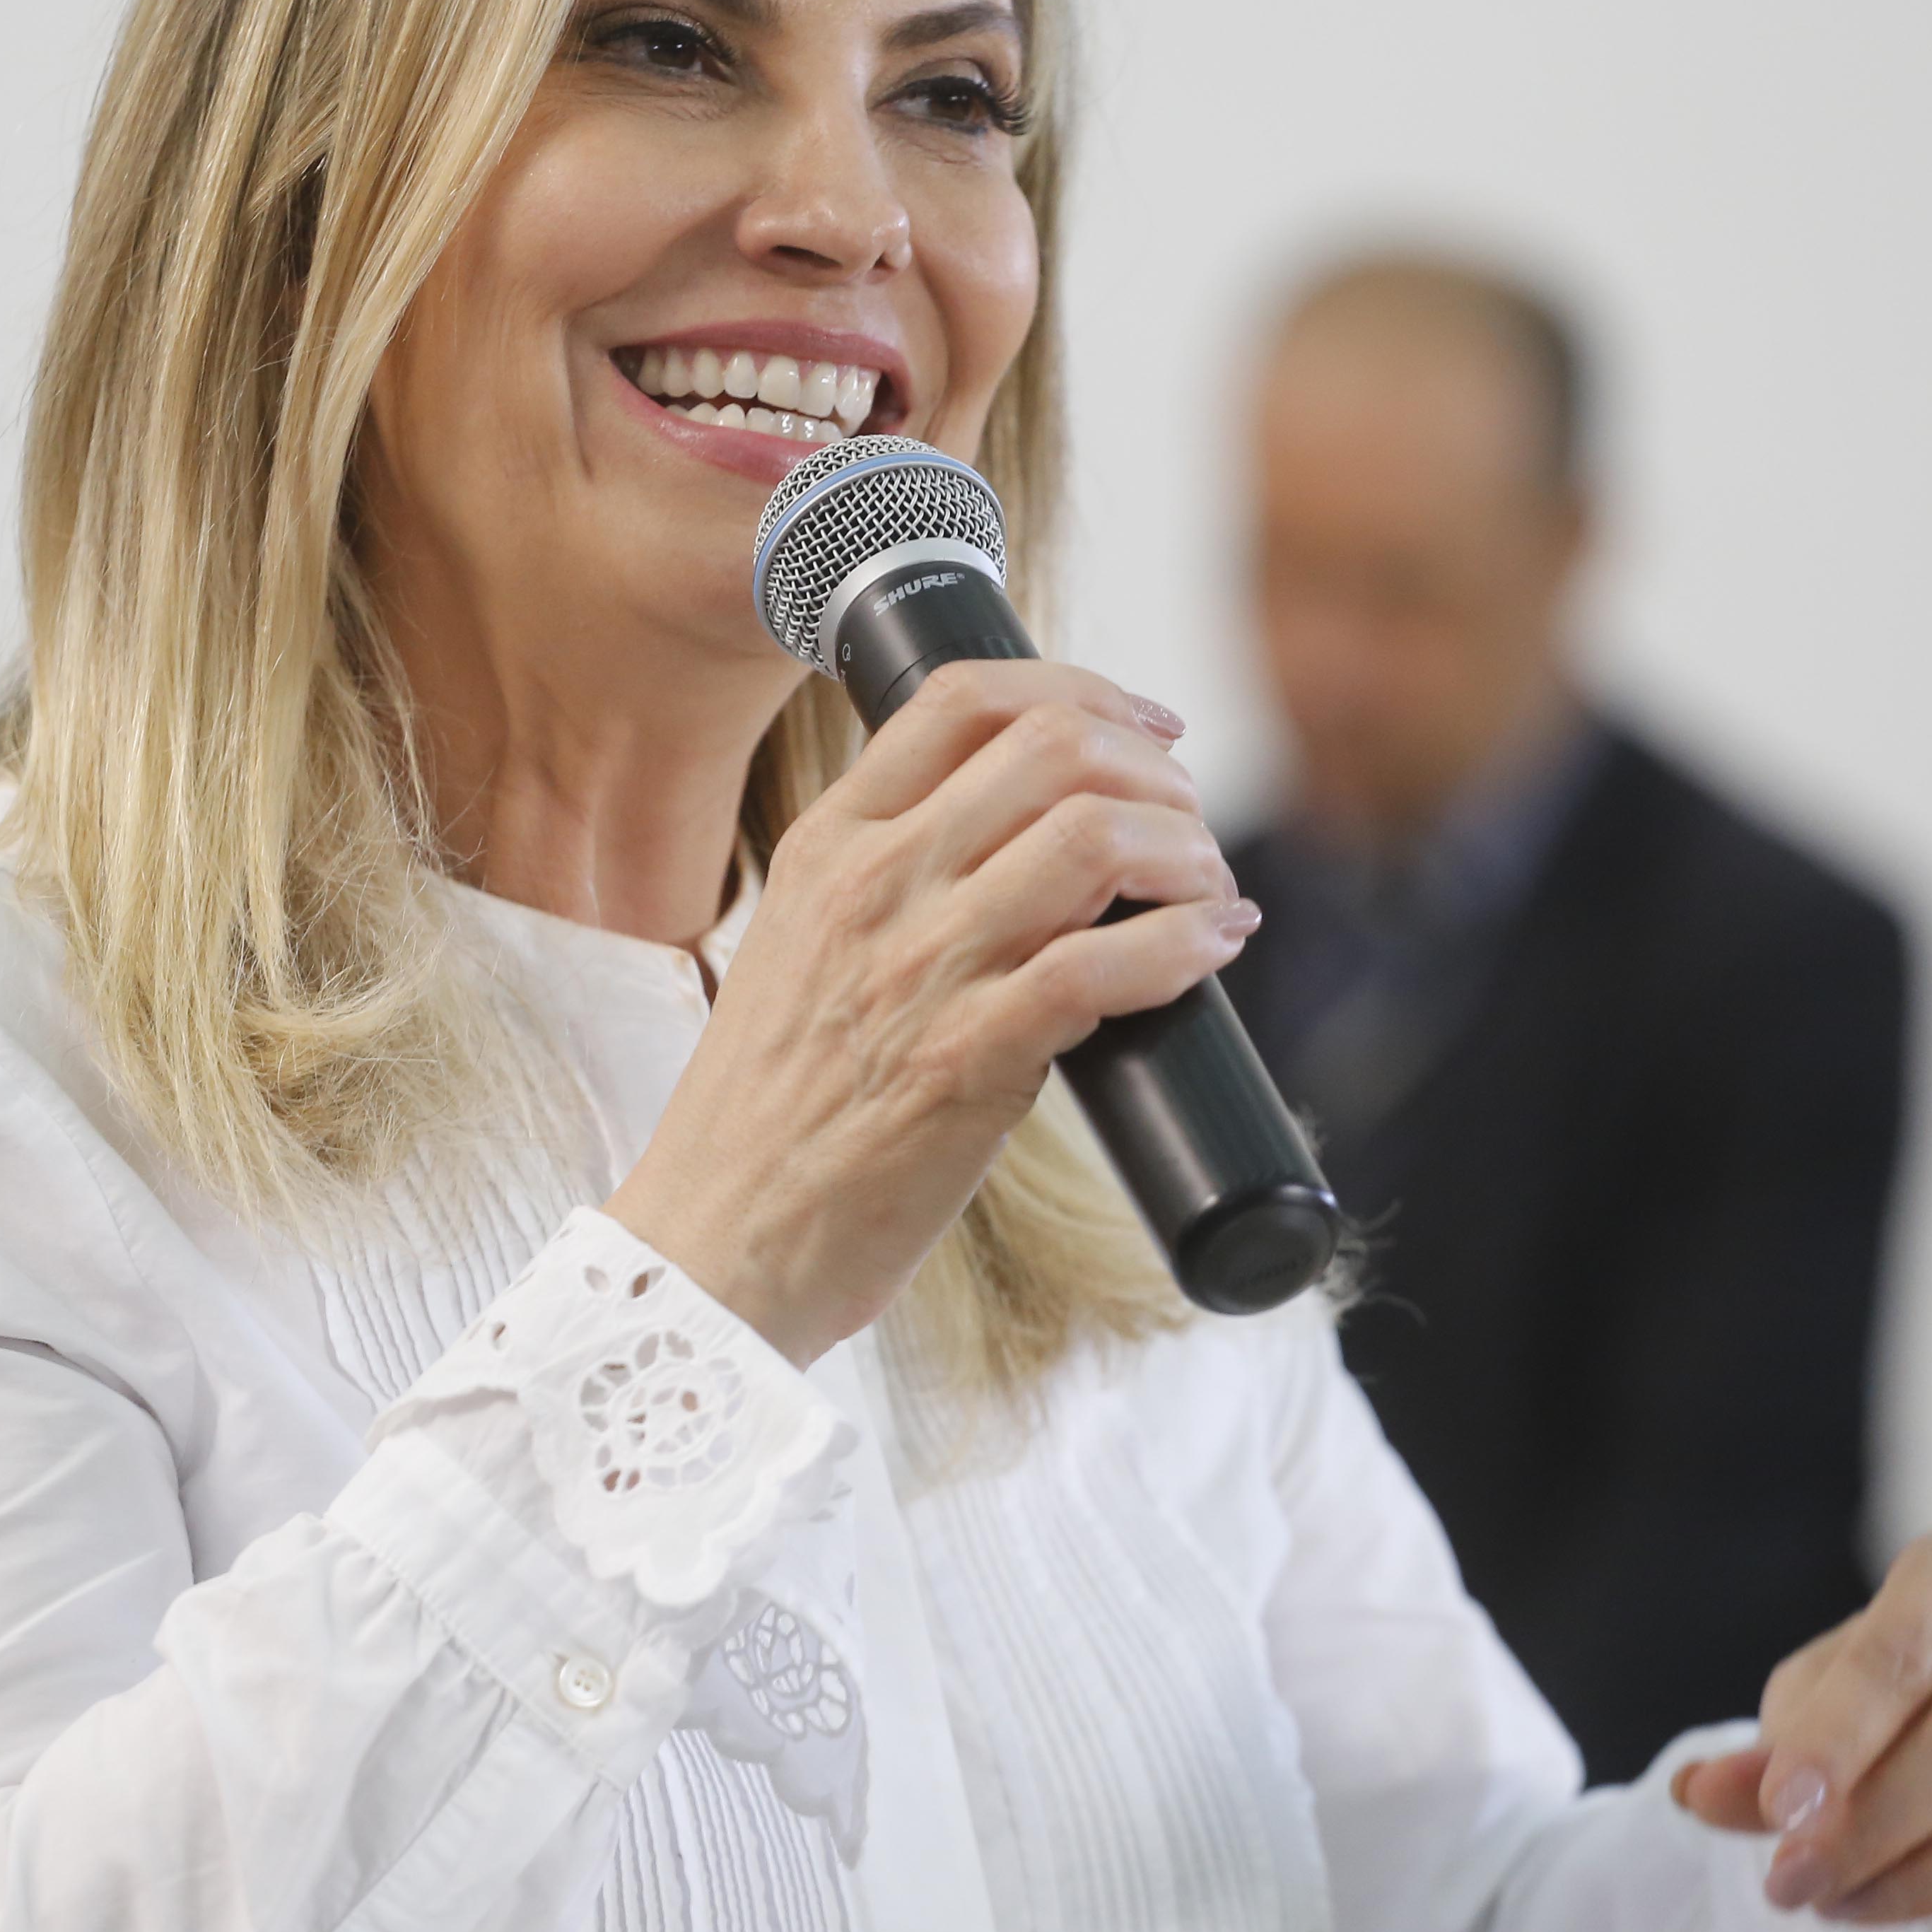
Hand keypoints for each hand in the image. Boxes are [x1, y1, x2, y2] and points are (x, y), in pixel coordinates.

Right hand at [611, 661, 1250, 1364]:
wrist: (720, 1239)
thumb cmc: (774, 1109)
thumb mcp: (805, 946)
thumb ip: (893, 879)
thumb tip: (1038, 844)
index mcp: (829, 844)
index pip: (964, 698)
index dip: (1084, 692)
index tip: (1148, 730)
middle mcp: (874, 885)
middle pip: (1052, 748)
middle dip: (1155, 772)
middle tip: (1188, 823)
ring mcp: (919, 969)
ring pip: (1094, 839)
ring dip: (1188, 852)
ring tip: (1209, 890)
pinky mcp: (967, 1062)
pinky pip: (1104, 966)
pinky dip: (1184, 943)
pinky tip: (1211, 947)